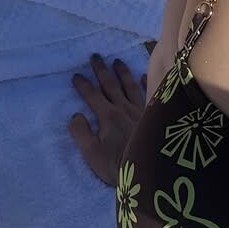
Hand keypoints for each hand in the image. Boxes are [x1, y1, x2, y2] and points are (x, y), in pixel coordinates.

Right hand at [68, 53, 147, 185]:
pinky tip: (143, 76)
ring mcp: (140, 110)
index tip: (76, 75)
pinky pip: (148, 94)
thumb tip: (75, 115)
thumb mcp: (91, 153)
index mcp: (107, 116)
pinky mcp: (153, 115)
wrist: (149, 171)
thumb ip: (81, 133)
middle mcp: (124, 108)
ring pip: (130, 86)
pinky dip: (145, 83)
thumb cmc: (117, 165)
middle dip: (101, 70)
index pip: (92, 95)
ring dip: (122, 72)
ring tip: (117, 61)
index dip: (83, 85)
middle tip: (95, 56)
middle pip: (110, 85)